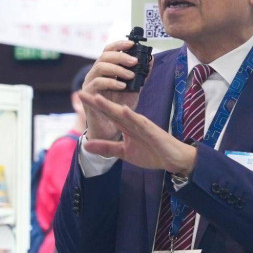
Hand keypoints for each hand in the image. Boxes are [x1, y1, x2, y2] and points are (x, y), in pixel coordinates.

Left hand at [79, 93, 197, 174]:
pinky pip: (141, 123)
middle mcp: (132, 122)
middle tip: (80, 92)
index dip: (93, 106)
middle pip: (111, 110)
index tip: (79, 96)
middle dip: (96, 102)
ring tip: (97, 98)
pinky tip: (124, 109)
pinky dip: (132, 116)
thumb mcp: (123, 152)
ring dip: (111, 106)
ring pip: (124, 114)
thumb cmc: (151, 153)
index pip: (107, 113)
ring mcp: (142, 125)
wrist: (172, 159)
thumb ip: (106, 147)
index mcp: (126, 126)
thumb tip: (86, 144)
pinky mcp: (152, 131)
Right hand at [82, 40, 151, 141]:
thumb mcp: (134, 89)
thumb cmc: (120, 107)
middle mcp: (95, 73)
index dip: (119, 44)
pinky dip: (111, 82)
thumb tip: (151, 60)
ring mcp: (90, 83)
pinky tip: (123, 86)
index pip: (109, 50)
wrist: (110, 128)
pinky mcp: (88, 94)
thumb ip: (141, 75)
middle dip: (120, 56)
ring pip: (100, 67)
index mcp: (106, 69)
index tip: (133, 43)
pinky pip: (97, 82)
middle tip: (135, 61)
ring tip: (131, 75)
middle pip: (104, 56)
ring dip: (117, 69)